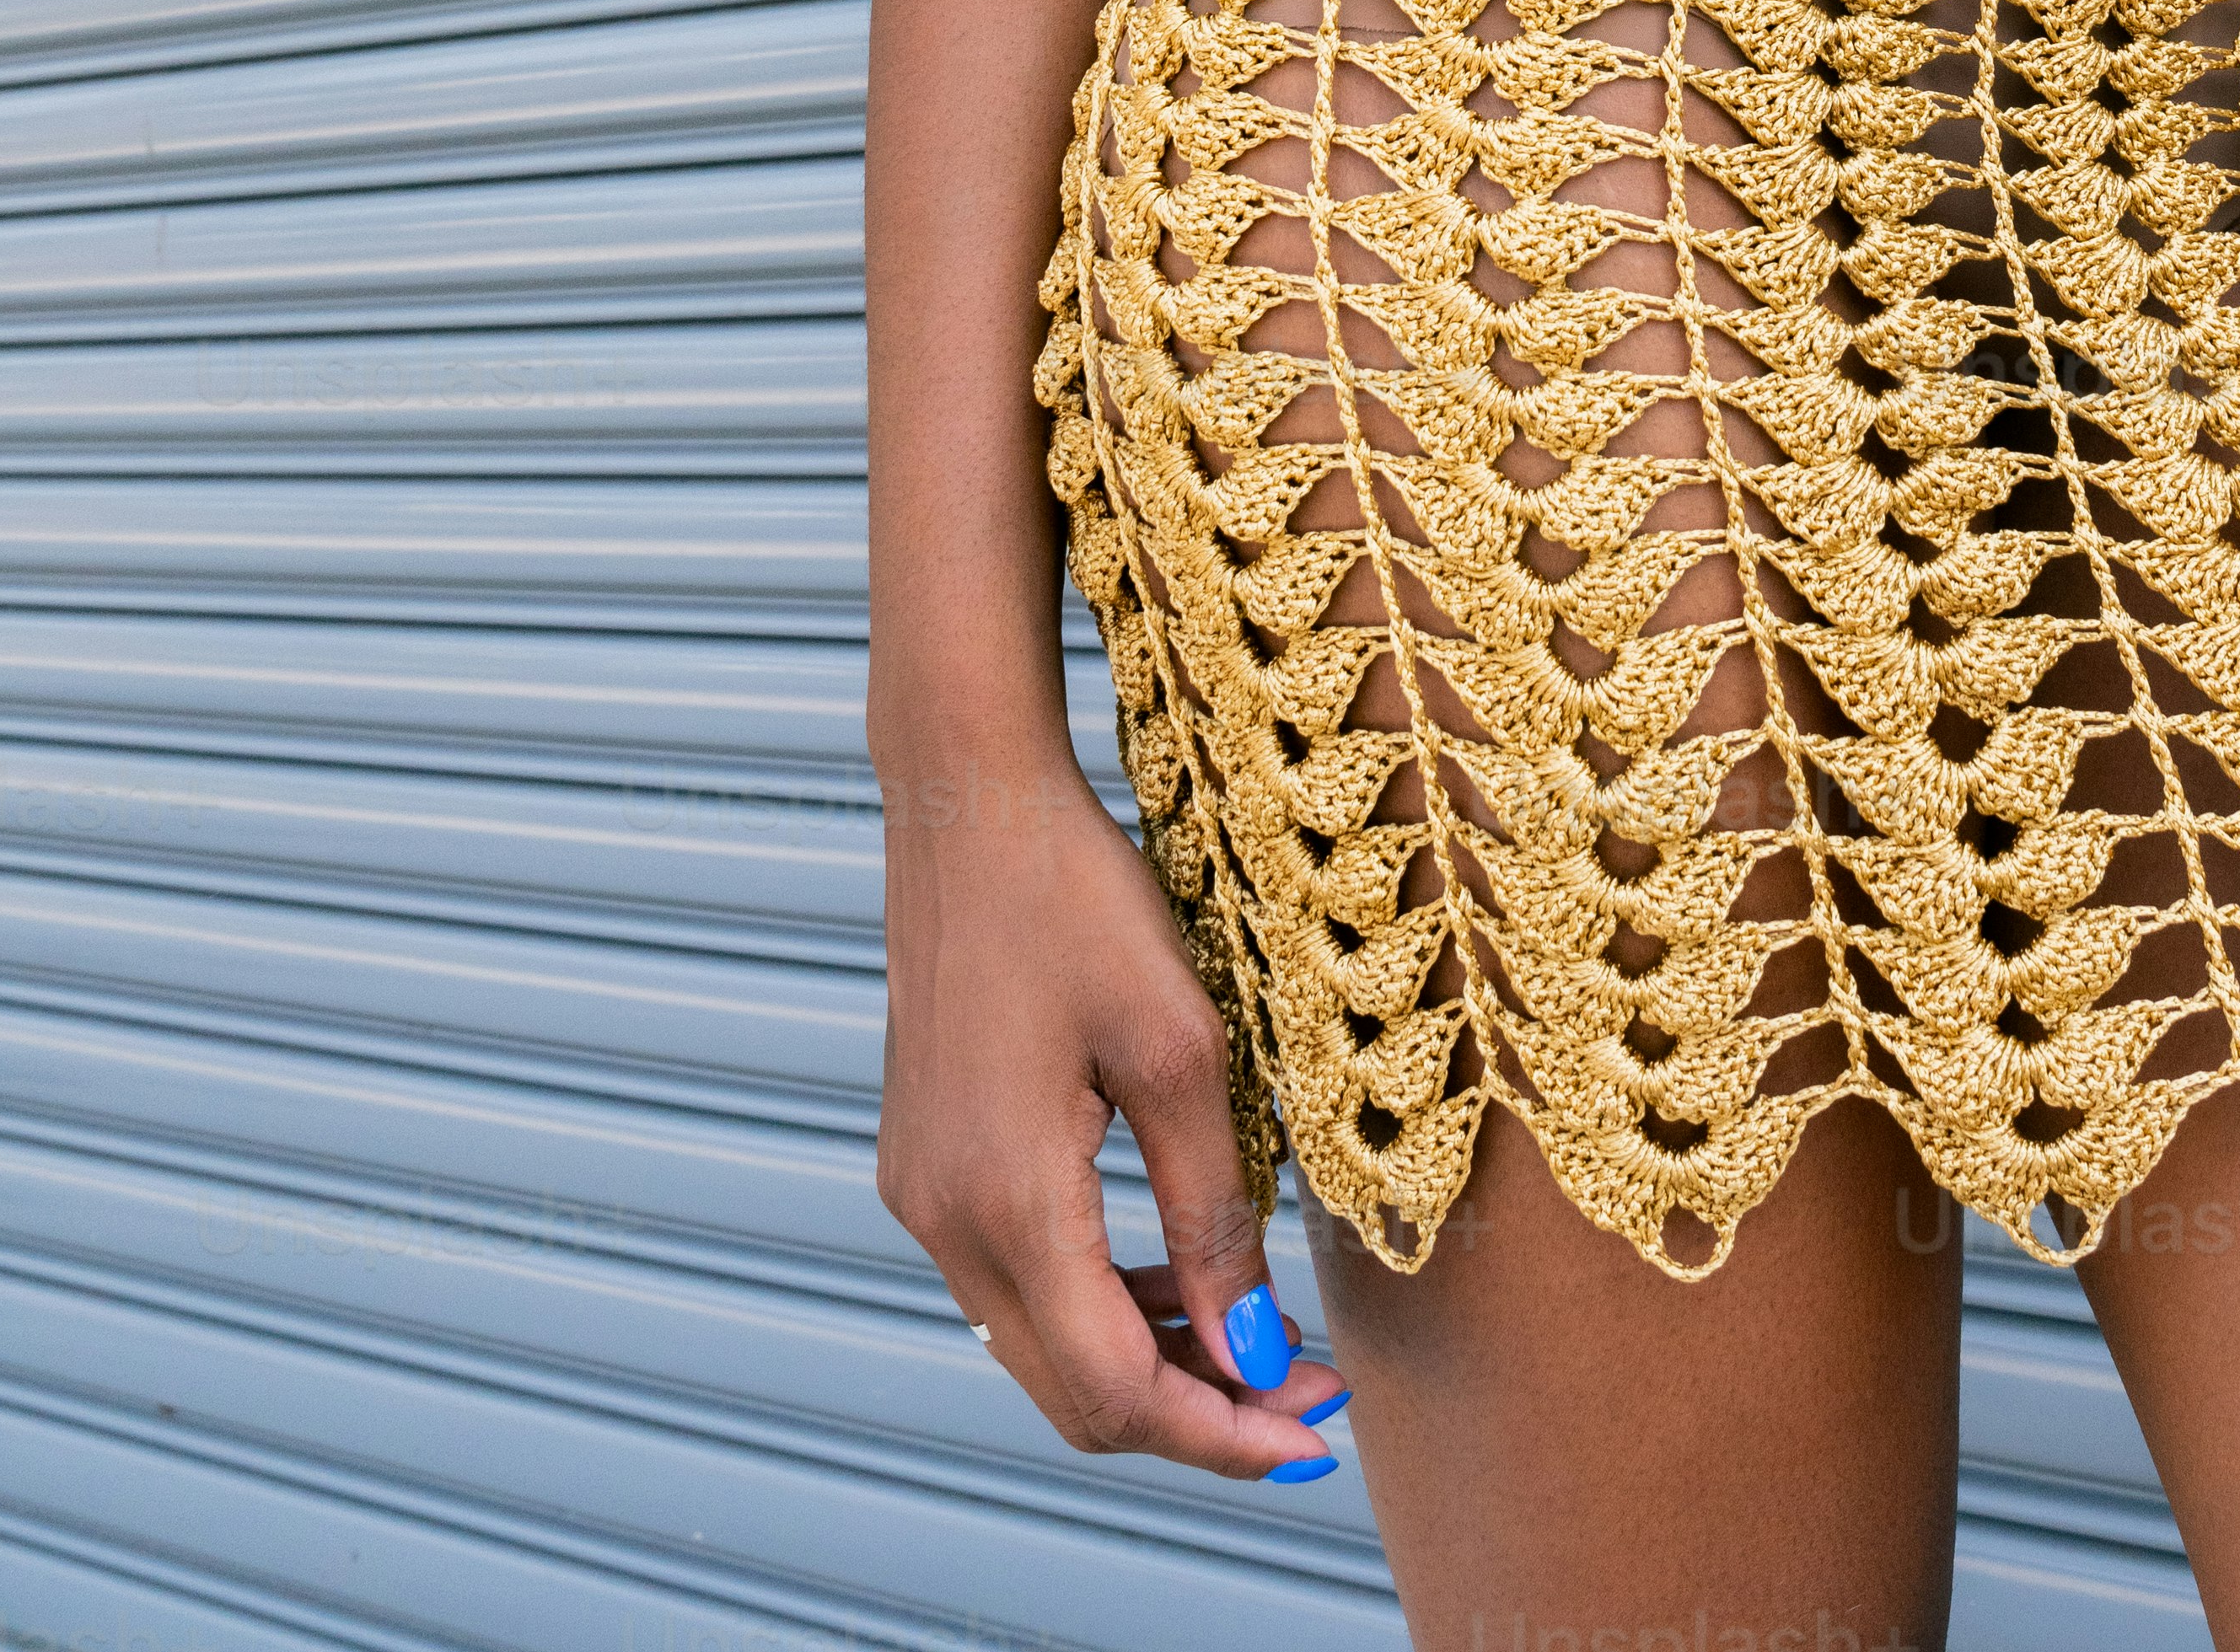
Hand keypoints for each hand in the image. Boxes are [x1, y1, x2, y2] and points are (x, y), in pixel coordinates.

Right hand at [874, 759, 1350, 1480]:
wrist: (968, 805)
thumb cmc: (1077, 898)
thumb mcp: (1179, 1048)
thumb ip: (1214, 1209)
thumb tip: (1255, 1351)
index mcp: (1007, 1204)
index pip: (1114, 1394)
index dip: (1221, 1433)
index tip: (1315, 1432)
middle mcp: (945, 1224)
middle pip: (1073, 1393)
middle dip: (1196, 1412)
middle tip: (1308, 1392)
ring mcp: (924, 1198)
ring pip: (1043, 1346)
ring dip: (1149, 1361)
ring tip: (1257, 1338)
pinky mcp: (927, 1166)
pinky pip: (1017, 1284)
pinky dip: (1100, 1302)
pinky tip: (1173, 1270)